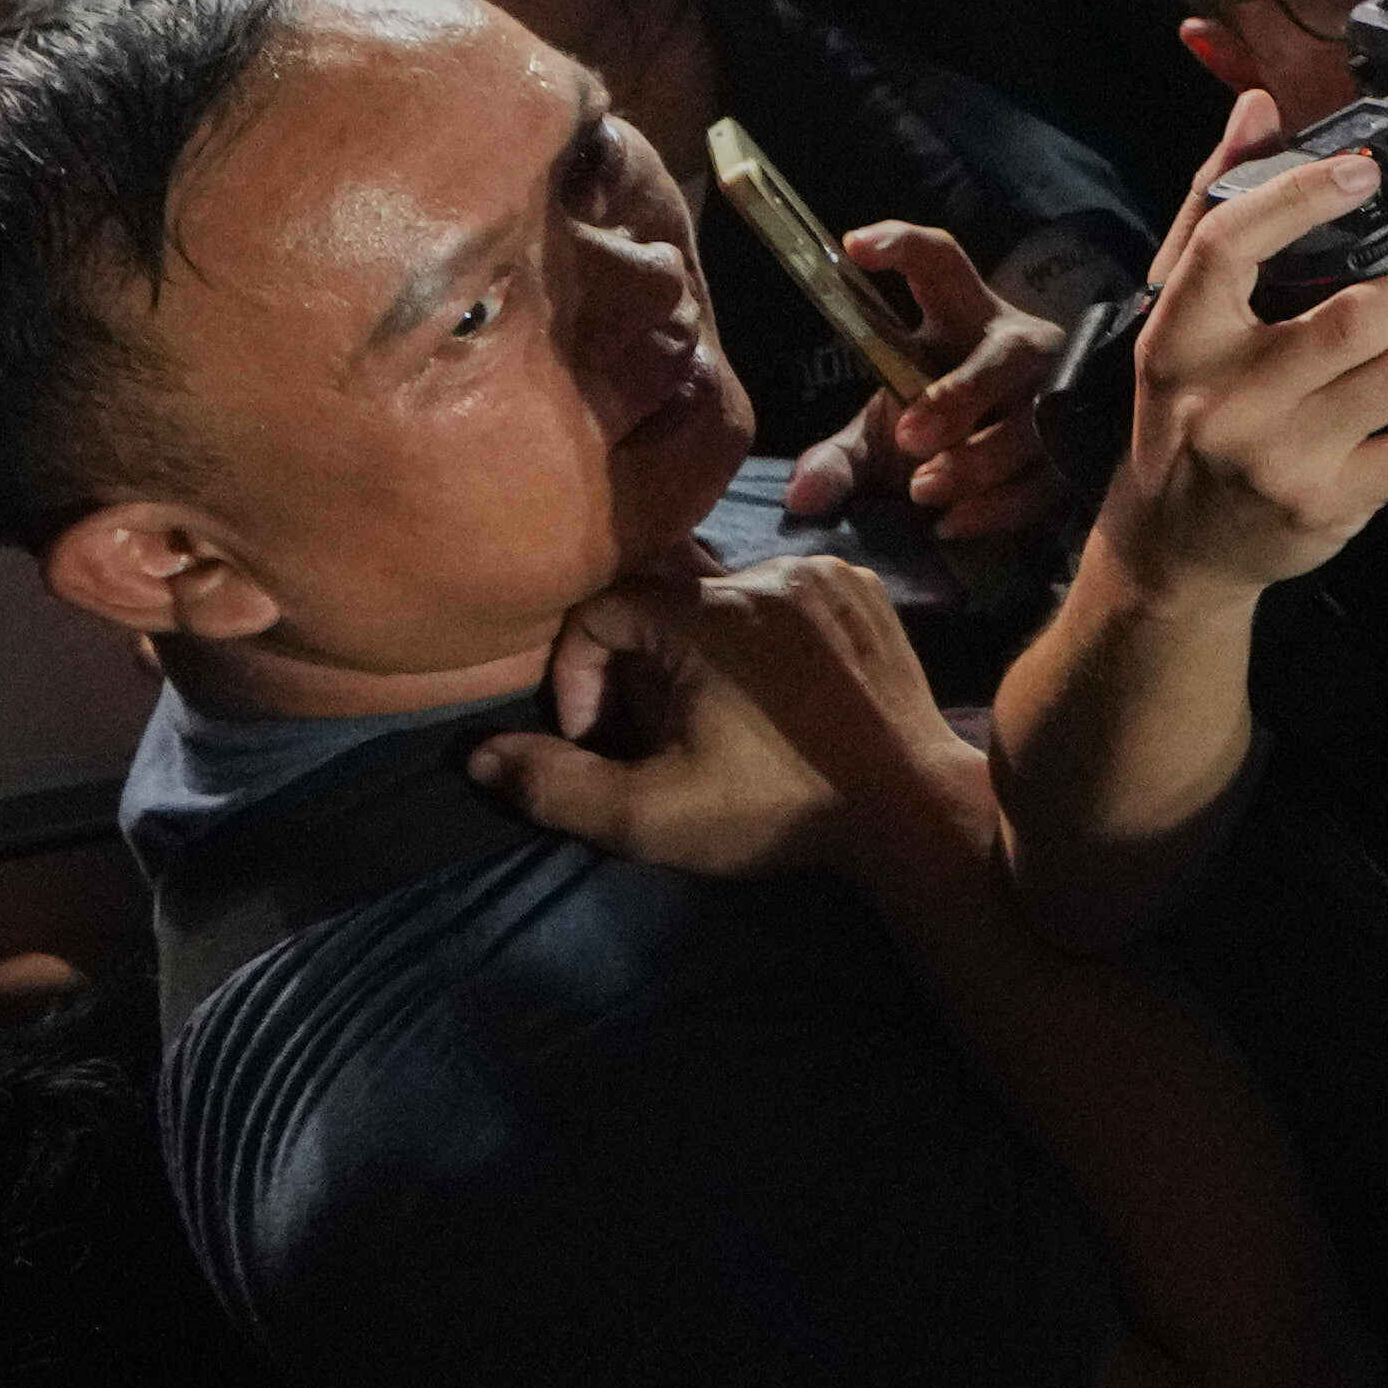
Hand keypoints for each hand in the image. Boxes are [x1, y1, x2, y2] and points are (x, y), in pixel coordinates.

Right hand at [473, 549, 984, 891]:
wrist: (908, 806)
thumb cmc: (777, 809)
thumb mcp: (651, 814)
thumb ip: (554, 785)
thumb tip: (478, 756)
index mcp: (711, 614)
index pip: (601, 607)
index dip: (578, 672)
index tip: (596, 736)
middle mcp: (768, 572)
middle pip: (661, 596)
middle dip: (635, 661)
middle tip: (652, 729)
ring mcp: (824, 574)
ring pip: (720, 593)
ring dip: (694, 647)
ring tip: (709, 718)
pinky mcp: (862, 590)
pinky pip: (779, 592)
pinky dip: (755, 634)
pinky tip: (770, 697)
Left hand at [777, 226, 1071, 547]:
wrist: (1012, 465)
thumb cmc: (939, 429)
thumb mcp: (883, 434)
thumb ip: (841, 459)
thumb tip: (802, 496)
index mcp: (964, 317)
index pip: (939, 262)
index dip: (902, 246)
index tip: (853, 247)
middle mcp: (1020, 345)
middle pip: (998, 357)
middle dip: (959, 395)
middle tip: (909, 436)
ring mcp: (1058, 395)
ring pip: (1030, 422)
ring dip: (975, 460)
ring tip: (923, 492)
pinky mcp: (1077, 448)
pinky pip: (1045, 477)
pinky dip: (999, 505)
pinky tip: (953, 524)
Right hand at [1085, 84, 1387, 606]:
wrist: (1174, 545)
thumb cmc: (1186, 410)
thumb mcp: (1181, 315)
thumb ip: (1219, 205)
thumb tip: (1259, 107)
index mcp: (1180, 337)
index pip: (1230, 243)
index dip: (1303, 194)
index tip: (1362, 172)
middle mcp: (1227, 398)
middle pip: (1360, 315)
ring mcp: (1281, 457)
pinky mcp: (1331, 503)